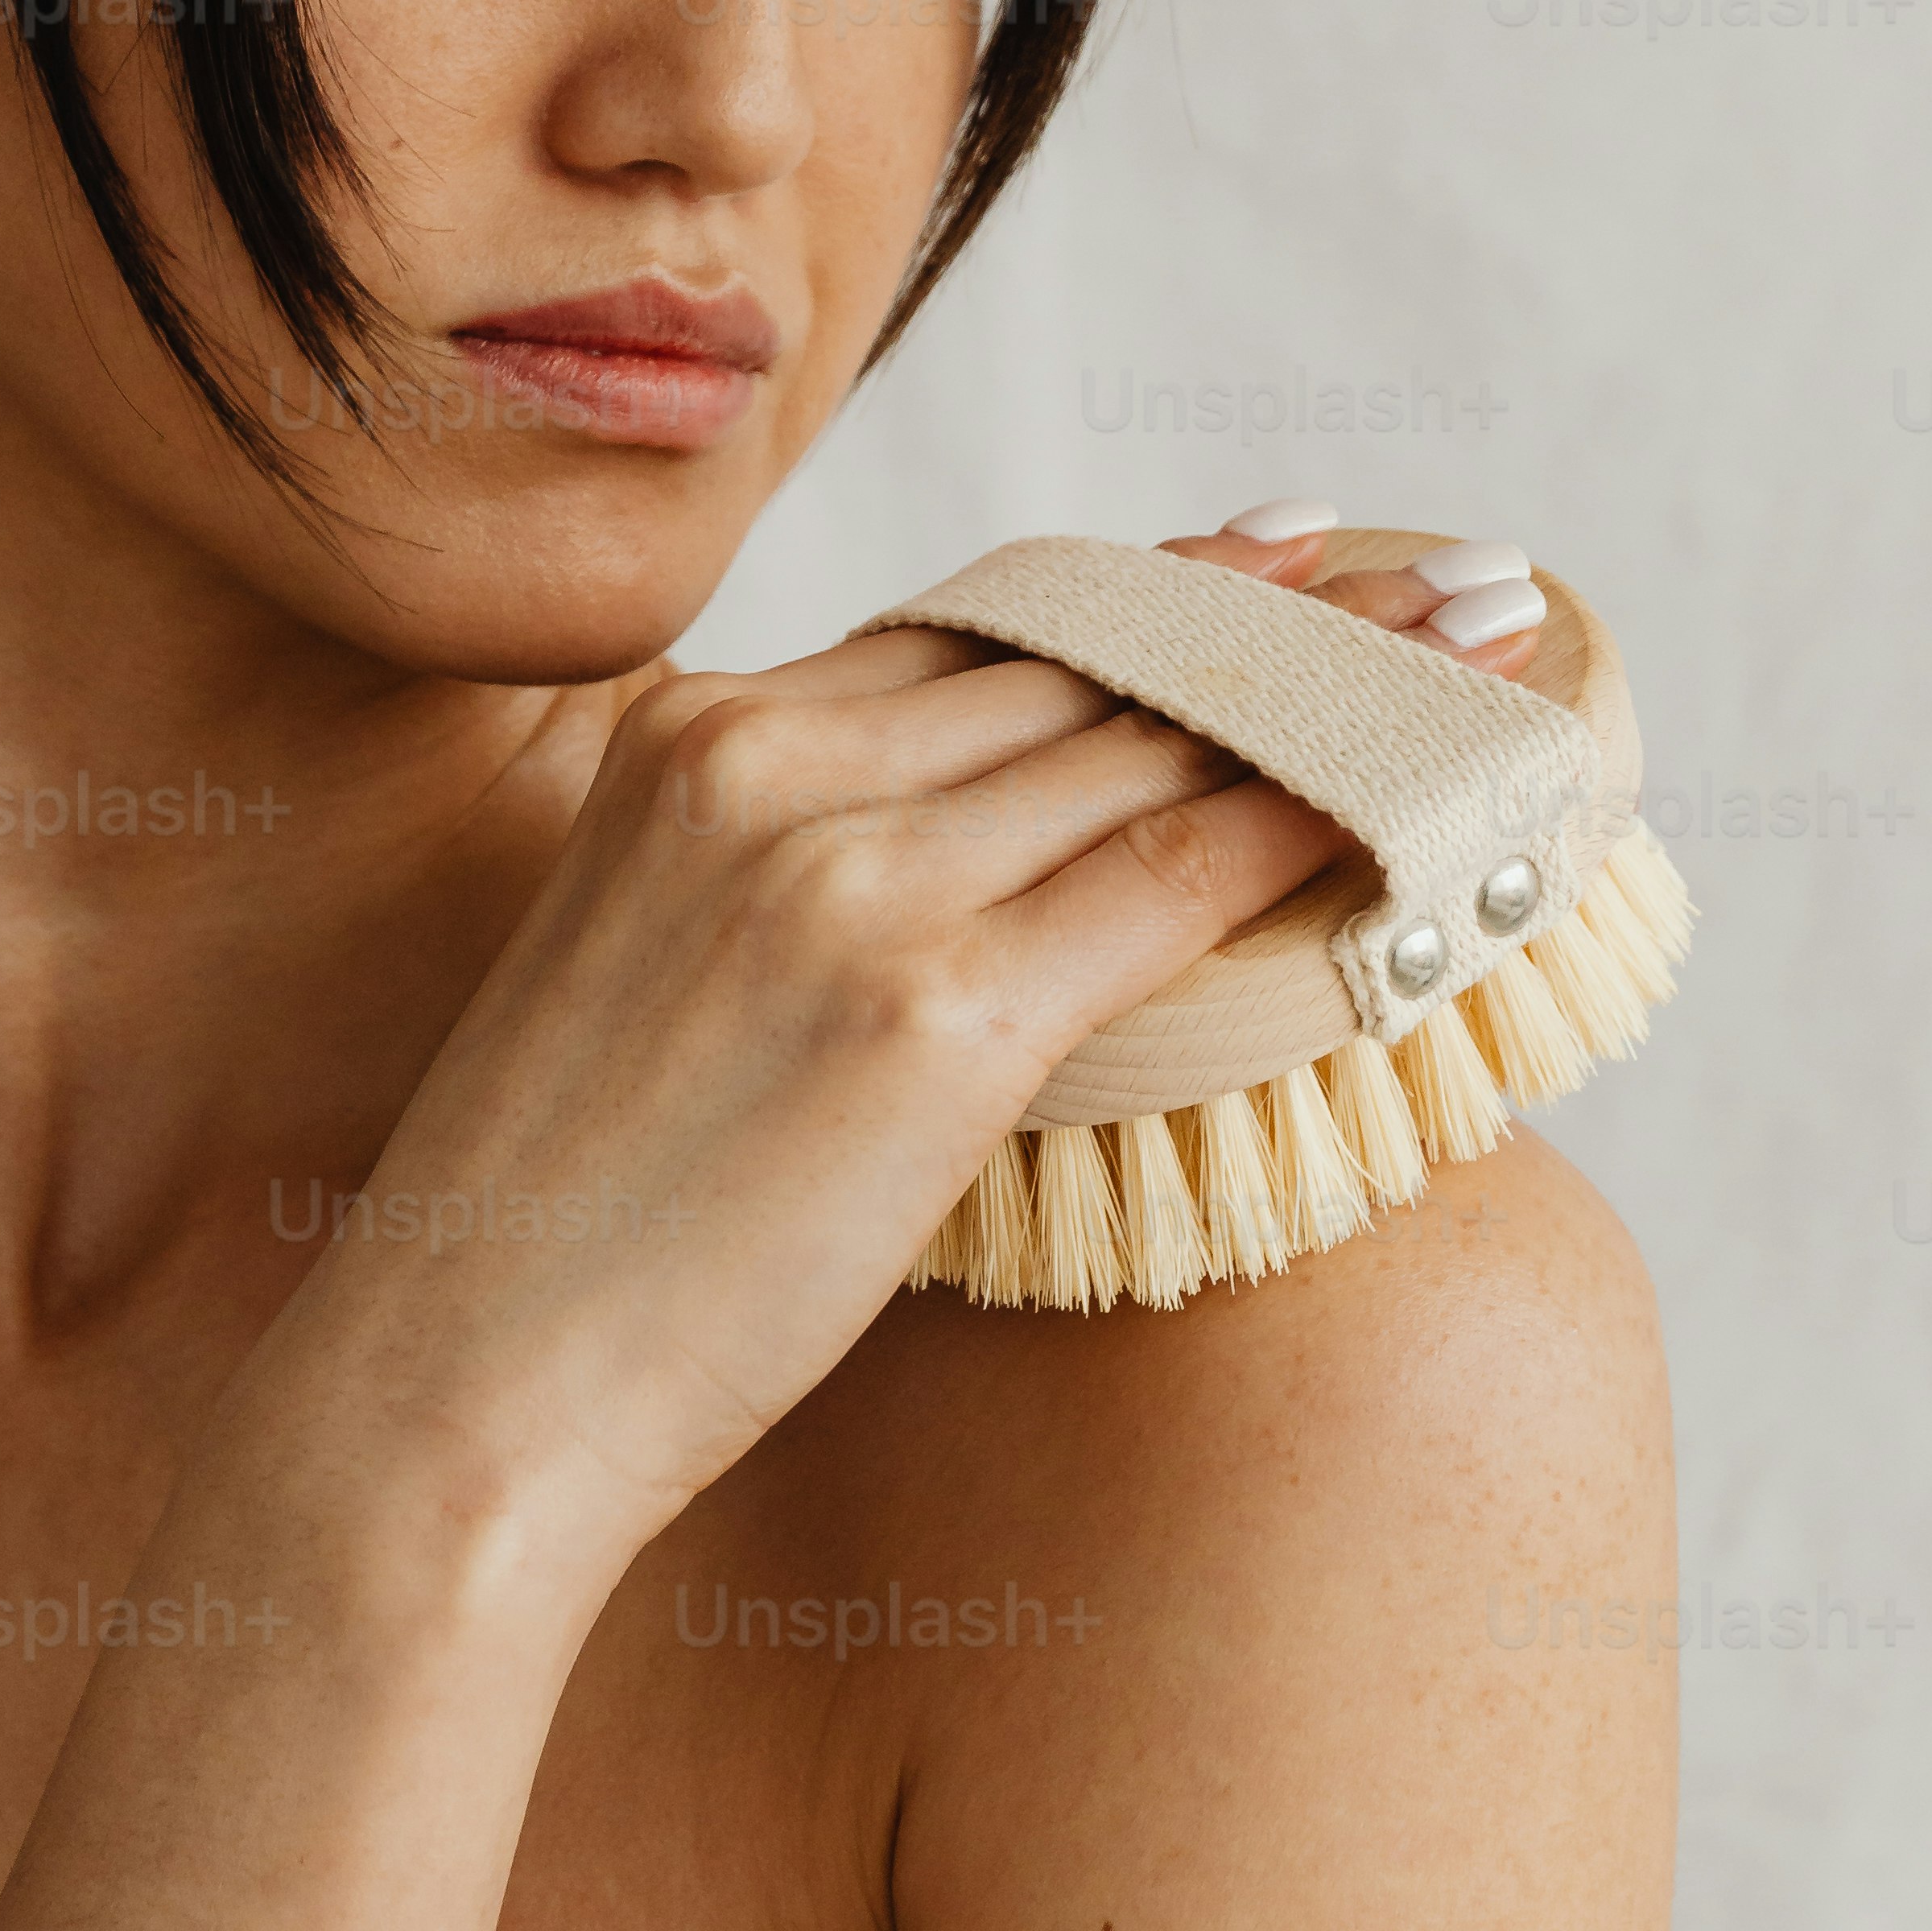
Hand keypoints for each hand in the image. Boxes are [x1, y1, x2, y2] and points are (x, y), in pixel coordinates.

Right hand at [257, 508, 1526, 1593]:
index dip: (1141, 588)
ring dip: (1334, 695)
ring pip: (1150, 744)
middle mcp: (770, 763)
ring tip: (1473, 658)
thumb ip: (775, 877)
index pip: (969, 627)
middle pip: (1078, 656)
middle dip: (1269, 614)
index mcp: (691, 737)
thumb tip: (947, 876)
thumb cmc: (550, 1223)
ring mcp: (850, 875)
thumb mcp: (647, 968)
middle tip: (1428, 585)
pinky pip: (1176, 881)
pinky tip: (1420, 805)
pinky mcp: (935, 1010)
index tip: (1266, 554)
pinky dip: (1317, 826)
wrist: (458, 1376)